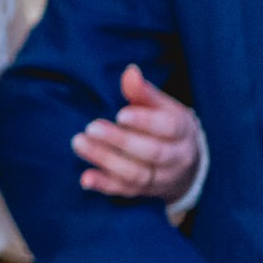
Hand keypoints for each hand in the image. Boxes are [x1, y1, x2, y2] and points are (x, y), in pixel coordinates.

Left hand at [72, 64, 199, 201]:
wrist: (184, 162)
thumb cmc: (166, 125)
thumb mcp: (163, 106)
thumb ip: (144, 92)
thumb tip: (131, 71)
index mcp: (183, 130)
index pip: (169, 128)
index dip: (145, 122)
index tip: (120, 114)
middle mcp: (176, 157)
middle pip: (152, 152)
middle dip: (120, 141)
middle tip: (91, 127)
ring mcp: (161, 177)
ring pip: (137, 173)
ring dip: (106, 160)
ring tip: (79, 143)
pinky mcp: (144, 191)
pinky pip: (125, 191)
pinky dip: (104, 185)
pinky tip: (85, 178)